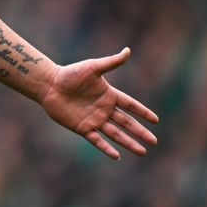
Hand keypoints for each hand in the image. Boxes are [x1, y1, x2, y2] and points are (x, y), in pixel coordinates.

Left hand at [40, 47, 158, 159]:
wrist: (49, 85)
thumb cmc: (70, 74)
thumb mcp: (93, 67)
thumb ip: (111, 62)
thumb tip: (128, 50)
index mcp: (109, 95)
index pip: (131, 105)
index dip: (143, 112)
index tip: (156, 121)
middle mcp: (104, 109)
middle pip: (126, 123)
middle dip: (140, 132)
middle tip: (154, 142)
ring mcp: (94, 119)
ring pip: (115, 134)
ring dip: (129, 143)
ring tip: (142, 152)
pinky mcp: (82, 128)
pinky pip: (97, 140)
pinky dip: (107, 148)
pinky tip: (117, 156)